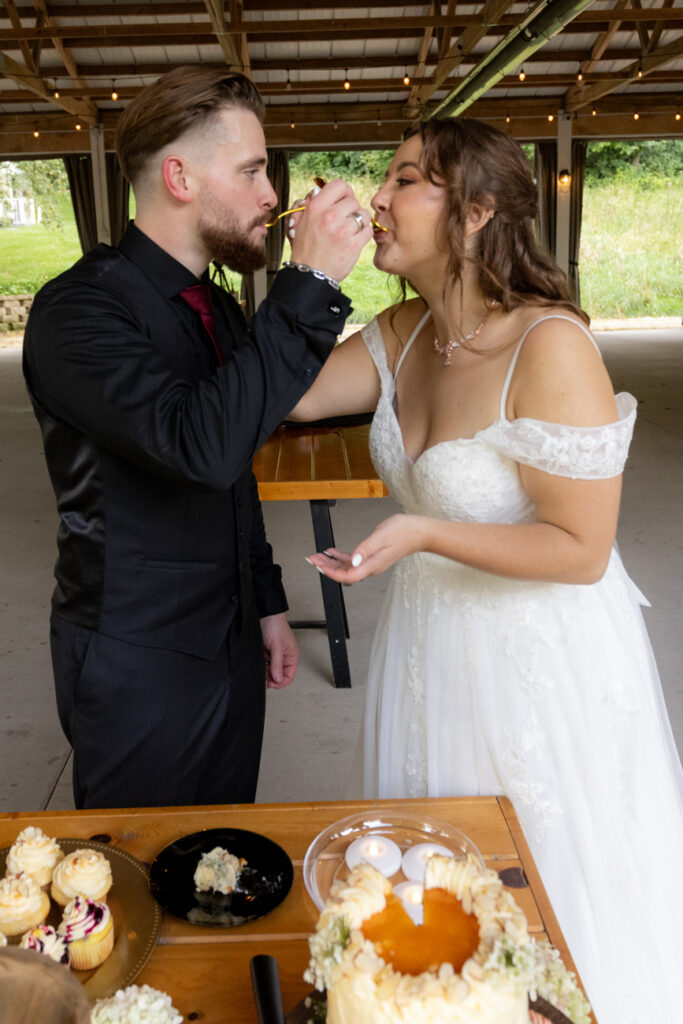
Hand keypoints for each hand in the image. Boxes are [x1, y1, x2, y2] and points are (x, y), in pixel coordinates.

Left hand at [260, 612, 298, 688]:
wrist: (265, 616)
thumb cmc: (275, 626)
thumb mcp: (277, 647)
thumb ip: (277, 664)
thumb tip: (278, 679)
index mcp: (291, 657)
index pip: (289, 676)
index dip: (280, 682)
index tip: (271, 683)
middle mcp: (284, 658)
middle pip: (279, 675)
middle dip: (271, 678)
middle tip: (263, 679)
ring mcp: (275, 656)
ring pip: (270, 671)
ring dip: (265, 673)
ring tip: (261, 671)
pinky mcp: (267, 653)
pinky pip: (264, 664)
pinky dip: (261, 666)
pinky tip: (259, 664)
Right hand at [289, 178, 371, 282]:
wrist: (310, 275)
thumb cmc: (305, 249)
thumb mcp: (298, 222)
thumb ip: (308, 203)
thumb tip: (318, 190)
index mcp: (315, 208)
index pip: (339, 185)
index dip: (344, 193)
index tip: (343, 202)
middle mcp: (329, 216)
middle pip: (353, 201)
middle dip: (352, 210)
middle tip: (345, 221)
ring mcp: (342, 231)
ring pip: (363, 215)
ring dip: (360, 222)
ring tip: (351, 231)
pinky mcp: (353, 245)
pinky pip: (368, 231)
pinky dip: (364, 235)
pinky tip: (355, 240)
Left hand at [306, 514, 424, 582]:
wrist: (419, 532)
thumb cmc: (404, 532)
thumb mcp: (382, 536)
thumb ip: (366, 549)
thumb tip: (353, 561)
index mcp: (372, 565)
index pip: (348, 576)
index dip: (332, 573)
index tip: (320, 566)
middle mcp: (371, 567)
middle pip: (344, 574)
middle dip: (326, 567)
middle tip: (312, 560)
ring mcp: (371, 563)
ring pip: (347, 567)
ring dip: (331, 562)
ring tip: (318, 556)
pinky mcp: (372, 557)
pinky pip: (353, 561)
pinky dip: (341, 557)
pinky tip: (332, 552)